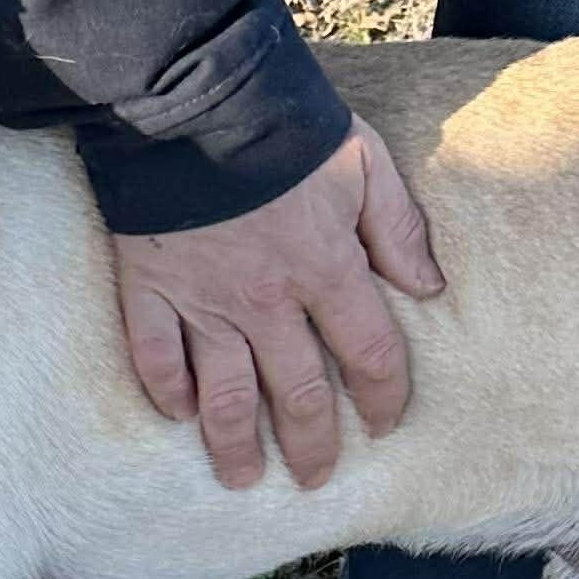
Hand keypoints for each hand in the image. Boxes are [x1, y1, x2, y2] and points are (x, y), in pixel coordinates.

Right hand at [113, 115, 443, 488]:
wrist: (191, 100)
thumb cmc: (285, 126)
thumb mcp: (364, 162)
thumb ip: (398, 228)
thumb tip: (429, 288)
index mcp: (325, 268)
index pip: (367, 353)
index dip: (382, 397)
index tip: (385, 426)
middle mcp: (266, 301)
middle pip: (297, 392)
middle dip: (310, 444)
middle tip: (313, 478)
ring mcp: (203, 301)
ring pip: (224, 395)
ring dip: (235, 444)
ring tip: (243, 478)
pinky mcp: (149, 290)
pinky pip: (156, 357)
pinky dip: (168, 392)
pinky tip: (179, 416)